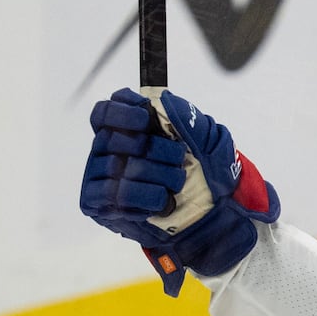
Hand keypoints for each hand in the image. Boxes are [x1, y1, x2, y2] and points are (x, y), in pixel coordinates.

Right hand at [80, 87, 279, 296]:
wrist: (216, 216)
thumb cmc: (207, 175)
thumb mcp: (209, 141)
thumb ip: (186, 116)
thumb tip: (162, 99)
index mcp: (126, 131)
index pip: (105, 112)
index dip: (122, 111)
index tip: (147, 118)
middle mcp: (107, 152)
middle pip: (113, 139)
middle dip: (154, 149)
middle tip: (178, 159)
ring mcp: (101, 178)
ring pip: (118, 169)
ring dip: (157, 176)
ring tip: (176, 185)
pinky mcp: (100, 206)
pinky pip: (114, 197)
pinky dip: (145, 198)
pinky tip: (162, 202)